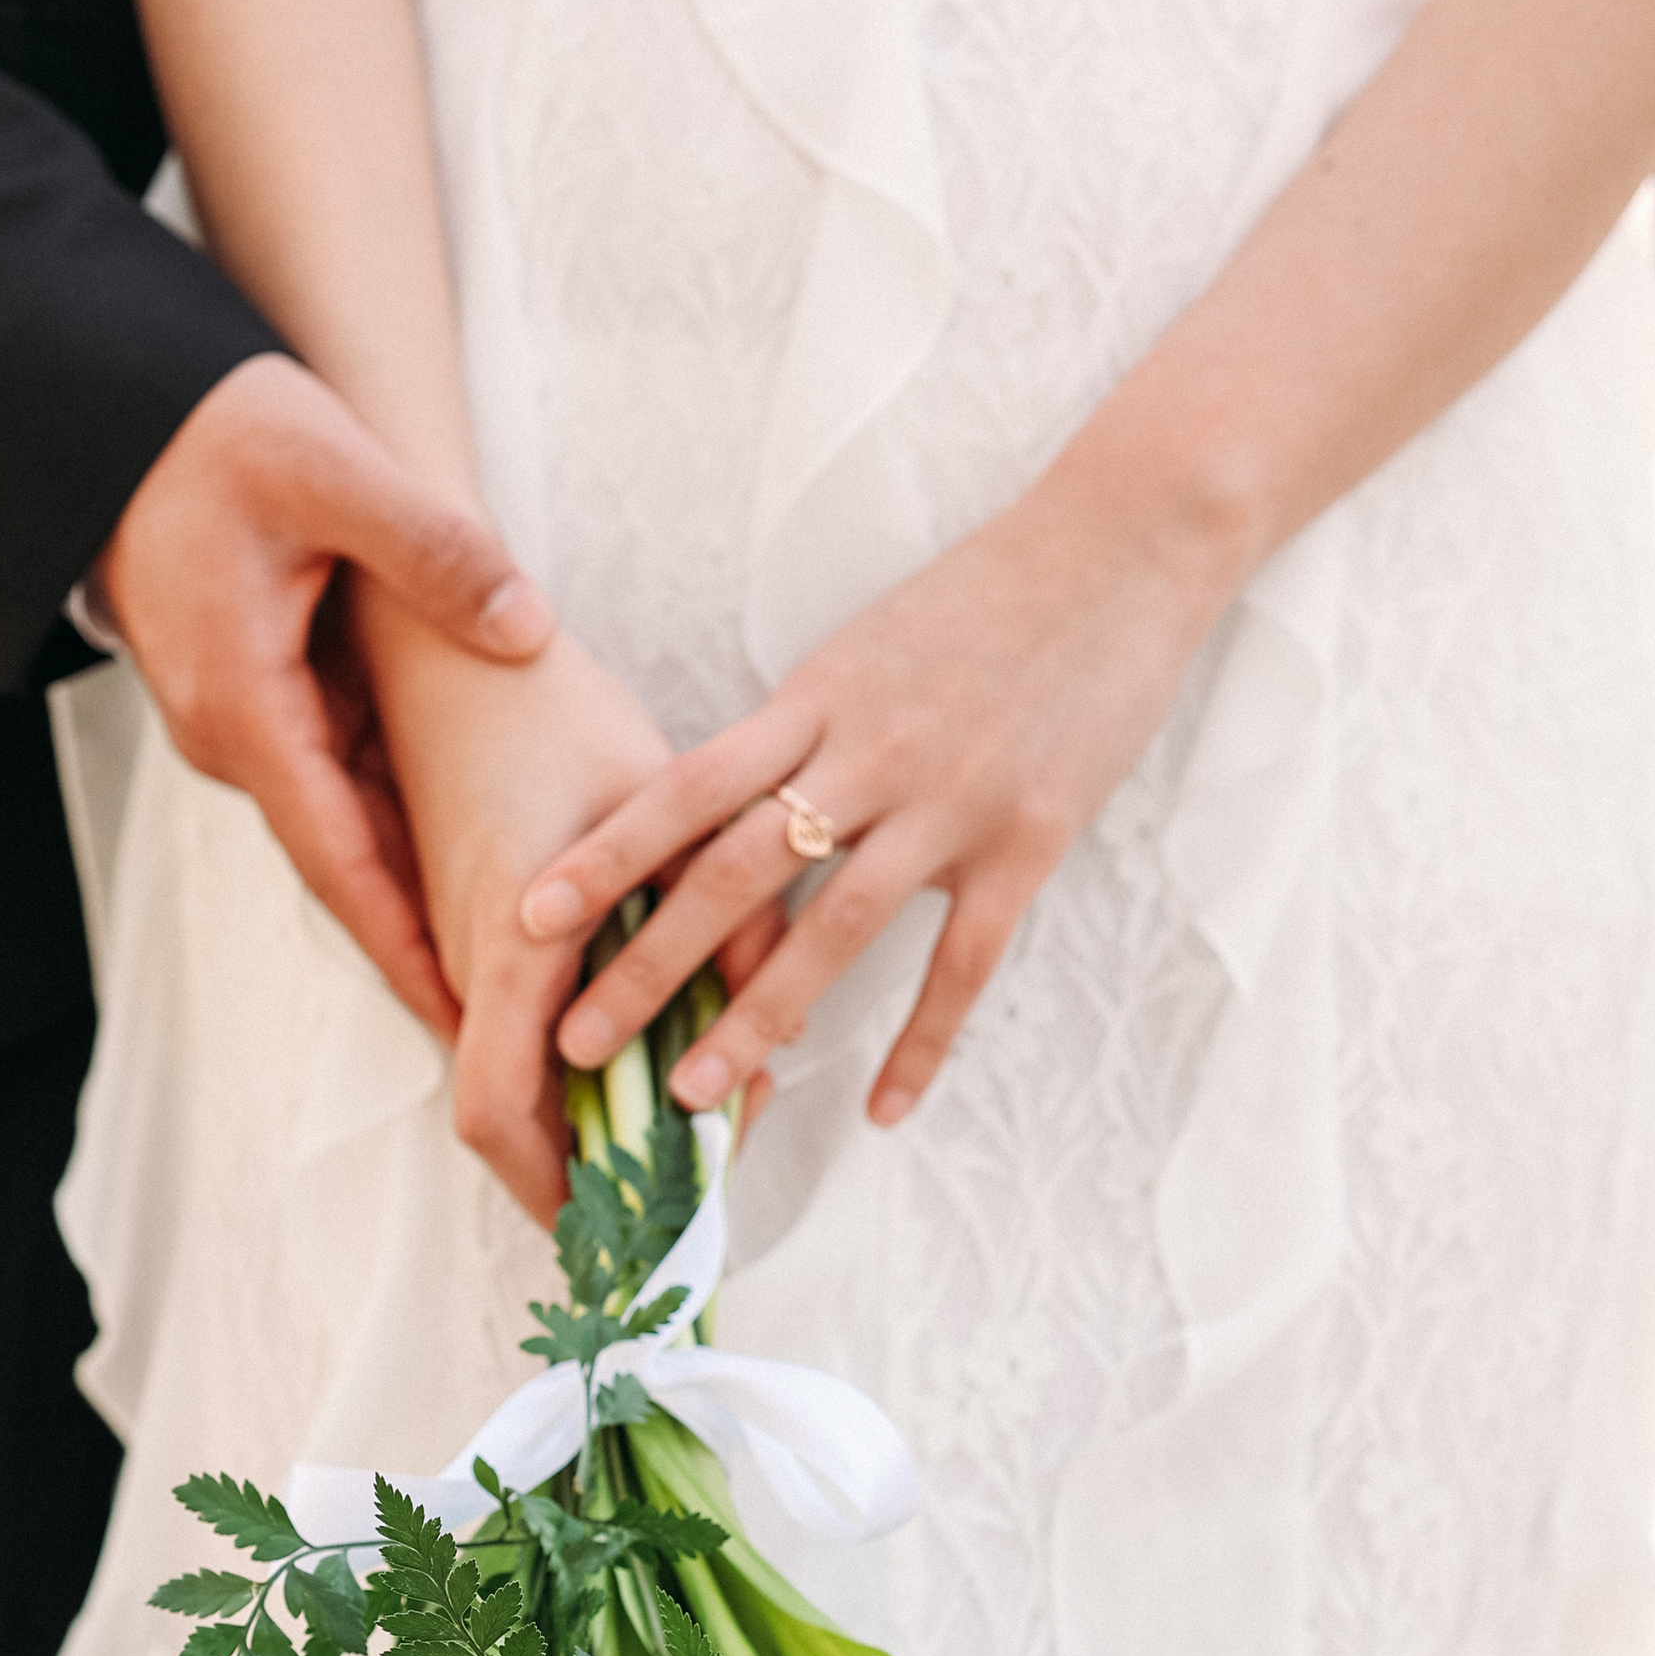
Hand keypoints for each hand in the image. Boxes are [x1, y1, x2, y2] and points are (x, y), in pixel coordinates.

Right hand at [90, 351, 554, 1038]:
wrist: (108, 408)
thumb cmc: (205, 431)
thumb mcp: (330, 471)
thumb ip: (434, 550)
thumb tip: (527, 629)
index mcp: (247, 709)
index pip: (341, 862)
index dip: (406, 947)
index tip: (460, 1026)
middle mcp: (236, 736)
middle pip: (349, 863)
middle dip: (425, 942)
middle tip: (509, 1021)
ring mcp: (242, 719)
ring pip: (348, 820)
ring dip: (419, 884)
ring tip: (510, 954)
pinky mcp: (257, 691)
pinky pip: (340, 772)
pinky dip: (400, 816)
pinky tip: (472, 845)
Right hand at [356, 599, 677, 1221]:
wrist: (431, 635)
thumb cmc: (543, 702)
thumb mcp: (666, 803)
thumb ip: (726, 913)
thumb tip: (780, 1025)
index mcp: (505, 940)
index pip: (498, 1116)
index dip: (559, 1193)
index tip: (634, 1237)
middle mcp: (465, 963)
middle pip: (508, 1122)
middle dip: (588, 1178)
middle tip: (681, 1207)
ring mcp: (454, 950)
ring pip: (511, 1081)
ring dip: (587, 1125)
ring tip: (684, 1147)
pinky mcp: (466, 929)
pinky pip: (512, 1032)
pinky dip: (575, 1070)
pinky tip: (653, 1059)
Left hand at [518, 477, 1245, 1121]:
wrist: (1125, 545)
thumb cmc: (987, 593)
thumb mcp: (866, 647)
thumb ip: (799, 729)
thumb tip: (723, 804)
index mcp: (815, 700)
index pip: (686, 786)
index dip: (604, 854)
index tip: (528, 912)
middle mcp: (868, 755)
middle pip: (737, 873)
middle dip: (648, 964)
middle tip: (576, 1044)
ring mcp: (949, 803)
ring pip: (834, 931)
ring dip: (758, 1020)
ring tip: (695, 1094)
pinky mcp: (1027, 843)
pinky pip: (963, 966)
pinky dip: (920, 1044)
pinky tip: (882, 1110)